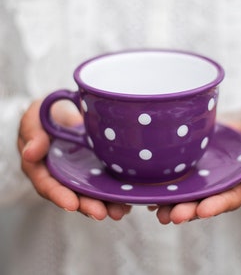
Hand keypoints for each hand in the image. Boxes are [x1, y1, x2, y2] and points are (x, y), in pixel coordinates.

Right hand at [18, 100, 130, 219]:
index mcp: (41, 166)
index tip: (72, 204)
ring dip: (105, 203)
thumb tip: (30, 154)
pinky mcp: (96, 167)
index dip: (59, 195)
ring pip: (92, 192)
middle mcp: (62, 175)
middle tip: (102, 213)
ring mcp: (81, 172)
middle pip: (73, 194)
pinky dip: (116, 190)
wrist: (66, 109)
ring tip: (119, 211)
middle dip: (87, 205)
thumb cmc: (46, 113)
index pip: (48, 184)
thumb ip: (33, 134)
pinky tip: (128, 197)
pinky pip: (106, 181)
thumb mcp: (35, 119)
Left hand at [151, 119, 240, 223]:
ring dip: (171, 204)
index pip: (227, 199)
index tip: (202, 211)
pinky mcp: (188, 167)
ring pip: (185, 195)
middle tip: (172, 216)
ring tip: (157, 210)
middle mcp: (217, 186)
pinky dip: (162, 187)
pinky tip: (149, 192)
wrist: (240, 127)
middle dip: (188, 210)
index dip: (216, 205)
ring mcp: (201, 178)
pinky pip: (175, 180)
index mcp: (239, 185)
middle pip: (202, 202)